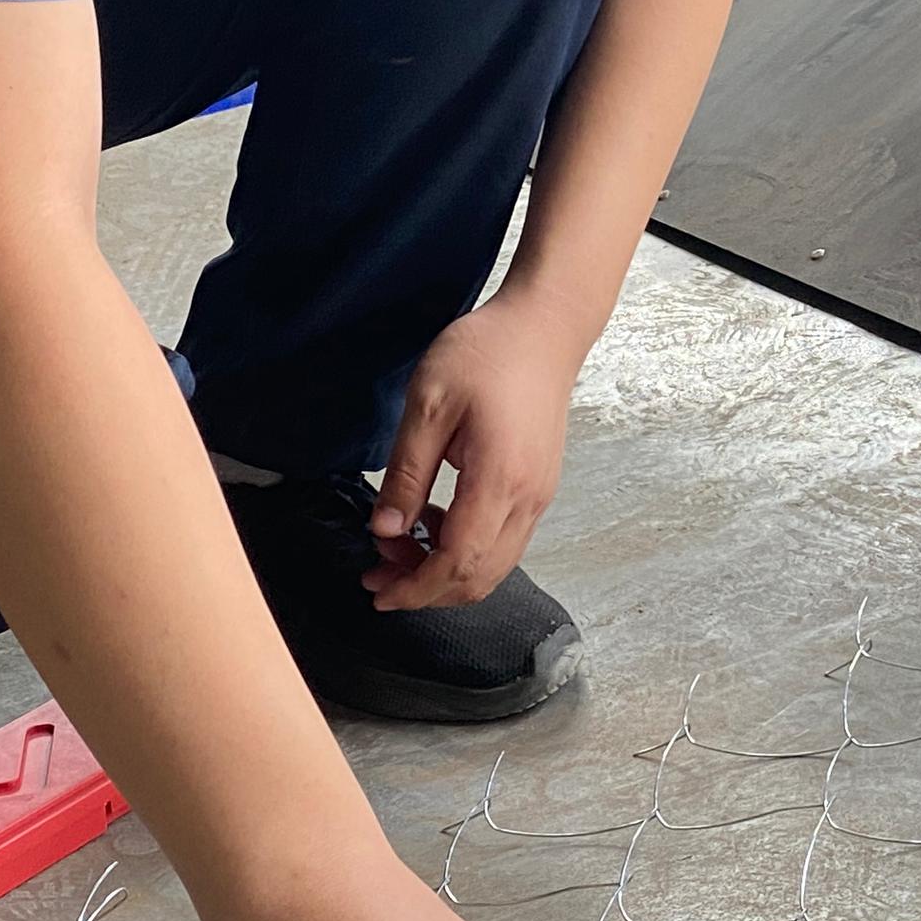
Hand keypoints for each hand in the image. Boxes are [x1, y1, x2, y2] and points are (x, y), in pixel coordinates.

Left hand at [369, 289, 590, 608]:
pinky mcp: (538, 486)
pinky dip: (465, 550)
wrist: (543, 327)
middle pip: (479, 577)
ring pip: (494, 565)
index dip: (416, 588)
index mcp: (499, 480)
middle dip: (425, 589)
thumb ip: (406, 473)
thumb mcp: (428, 404)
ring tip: (398, 547)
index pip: (458, 562)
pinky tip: (431, 522)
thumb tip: (385, 531)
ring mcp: (538, 495)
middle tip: (377, 573)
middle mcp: (528, 498)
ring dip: (445, 572)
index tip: (378, 593)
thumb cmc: (486, 353)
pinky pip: (503, 541)